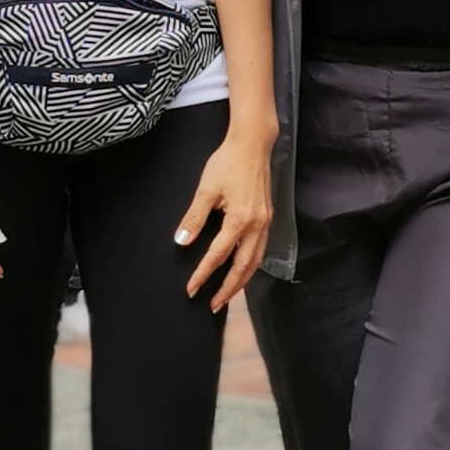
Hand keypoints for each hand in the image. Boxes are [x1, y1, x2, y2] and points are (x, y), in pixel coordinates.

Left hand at [177, 121, 274, 310]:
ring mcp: (265, 223)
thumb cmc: (227, 162)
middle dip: (228, 289)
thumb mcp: (206, 189)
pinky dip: (250, 265)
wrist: (253, 144)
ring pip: (255, 261)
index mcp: (240, 220)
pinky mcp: (267, 218)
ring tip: (227, 295)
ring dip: (242, 281)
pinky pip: (260, 250)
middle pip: (243, 267)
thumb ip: (194, 218)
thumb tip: (181, 242)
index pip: (218, 256)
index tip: (191, 290)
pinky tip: (242, 270)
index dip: (203, 274)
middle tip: (213, 305)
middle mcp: (257, 226)